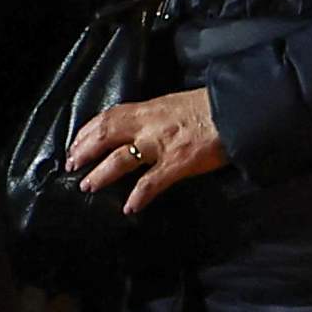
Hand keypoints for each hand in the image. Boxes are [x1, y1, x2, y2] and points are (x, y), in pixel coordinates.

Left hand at [63, 86, 229, 213]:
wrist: (239, 111)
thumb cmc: (213, 107)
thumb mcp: (177, 104)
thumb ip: (157, 116)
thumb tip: (142, 128)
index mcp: (150, 109)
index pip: (109, 116)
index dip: (88, 130)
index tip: (76, 143)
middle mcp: (150, 125)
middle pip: (106, 135)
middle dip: (85, 151)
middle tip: (72, 165)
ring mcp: (162, 144)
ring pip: (120, 159)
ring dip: (101, 174)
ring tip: (88, 185)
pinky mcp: (178, 163)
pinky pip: (151, 182)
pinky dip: (138, 195)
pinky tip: (130, 207)